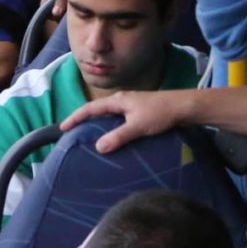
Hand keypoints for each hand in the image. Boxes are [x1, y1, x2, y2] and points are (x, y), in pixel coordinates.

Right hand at [59, 89, 188, 152]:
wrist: (183, 107)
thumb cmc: (160, 114)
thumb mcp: (137, 126)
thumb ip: (118, 136)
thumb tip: (98, 147)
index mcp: (118, 101)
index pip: (91, 108)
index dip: (76, 117)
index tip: (63, 127)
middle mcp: (122, 100)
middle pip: (97, 109)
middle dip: (83, 119)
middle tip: (71, 131)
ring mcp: (131, 105)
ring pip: (108, 114)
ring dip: (97, 122)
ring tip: (88, 135)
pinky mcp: (139, 111)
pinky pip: (118, 118)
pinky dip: (109, 125)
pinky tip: (113, 135)